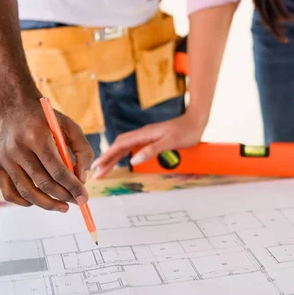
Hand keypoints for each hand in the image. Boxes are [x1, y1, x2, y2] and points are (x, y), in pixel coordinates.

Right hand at [0, 100, 92, 211]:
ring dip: (47, 204)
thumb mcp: (71, 127)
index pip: (57, 170)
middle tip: (77, 202)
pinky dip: (25, 202)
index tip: (84, 198)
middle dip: (63, 196)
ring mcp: (4, 159)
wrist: (16, 108)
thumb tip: (81, 180)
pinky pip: (9, 192)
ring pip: (26, 191)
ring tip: (63, 207)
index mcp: (36, 136)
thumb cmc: (48, 120)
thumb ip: (82, 151)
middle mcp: (17, 149)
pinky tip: (40, 201)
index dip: (72, 187)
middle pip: (42, 183)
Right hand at [91, 111, 206, 178]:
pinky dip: (123, 154)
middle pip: (119, 146)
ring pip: (124, 146)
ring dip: (114, 157)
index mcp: (145, 134)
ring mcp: (146, 135)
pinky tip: (121, 159)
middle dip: (107, 159)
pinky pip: (132, 146)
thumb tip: (133, 160)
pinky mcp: (151, 138)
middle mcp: (143, 133)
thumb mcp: (170, 142)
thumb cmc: (186, 132)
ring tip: (104, 169)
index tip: (97, 166)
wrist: (197, 121)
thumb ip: (152, 150)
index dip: (108, 156)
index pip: (121, 145)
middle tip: (97, 173)